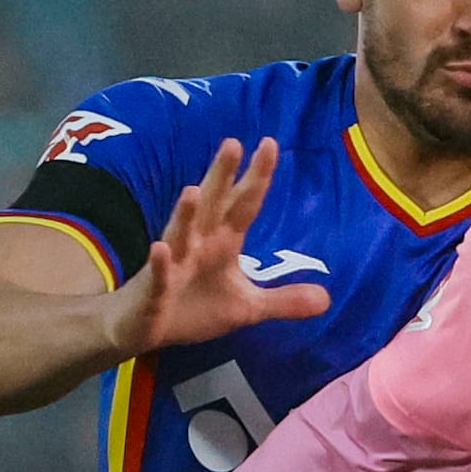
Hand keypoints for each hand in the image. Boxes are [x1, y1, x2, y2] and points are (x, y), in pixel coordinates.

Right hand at [106, 140, 335, 363]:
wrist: (143, 328)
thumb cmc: (192, 308)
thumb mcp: (246, 309)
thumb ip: (283, 300)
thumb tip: (327, 299)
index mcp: (222, 243)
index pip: (244, 205)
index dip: (256, 177)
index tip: (270, 144)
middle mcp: (197, 245)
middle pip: (211, 206)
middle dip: (220, 176)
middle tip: (232, 143)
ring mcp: (173, 265)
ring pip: (179, 234)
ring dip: (185, 214)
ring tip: (192, 190)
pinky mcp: (154, 291)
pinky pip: (158, 276)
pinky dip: (160, 264)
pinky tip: (160, 249)